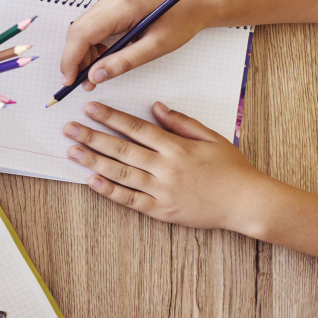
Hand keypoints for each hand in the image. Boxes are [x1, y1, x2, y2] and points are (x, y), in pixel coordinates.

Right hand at [59, 0, 215, 88]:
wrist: (195, 4)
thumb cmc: (181, 21)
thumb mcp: (155, 47)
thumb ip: (123, 62)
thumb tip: (95, 76)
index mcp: (120, 7)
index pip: (81, 34)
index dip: (70, 59)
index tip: (69, 81)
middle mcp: (110, 0)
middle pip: (77, 32)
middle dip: (74, 60)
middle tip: (81, 83)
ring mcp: (109, 2)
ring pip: (81, 31)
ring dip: (82, 55)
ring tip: (93, 76)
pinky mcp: (111, 7)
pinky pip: (90, 28)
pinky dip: (90, 47)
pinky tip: (101, 61)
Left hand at [65, 100, 273, 229]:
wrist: (248, 202)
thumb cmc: (231, 169)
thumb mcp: (211, 138)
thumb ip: (181, 122)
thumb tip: (156, 107)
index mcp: (177, 147)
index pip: (137, 128)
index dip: (111, 118)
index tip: (90, 108)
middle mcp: (166, 167)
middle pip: (122, 149)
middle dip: (92, 137)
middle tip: (69, 128)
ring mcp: (162, 190)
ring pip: (121, 173)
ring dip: (93, 161)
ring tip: (73, 151)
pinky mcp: (161, 210)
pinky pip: (130, 200)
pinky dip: (109, 191)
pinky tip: (91, 181)